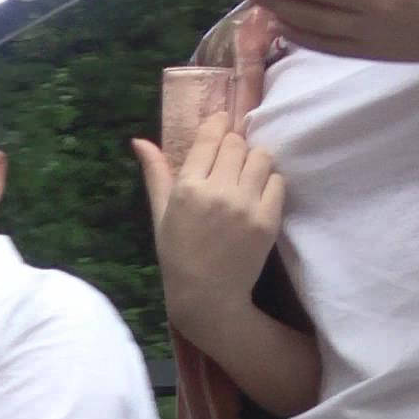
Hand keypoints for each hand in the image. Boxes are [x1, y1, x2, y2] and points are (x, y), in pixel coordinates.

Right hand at [132, 117, 286, 349]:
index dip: (217, 124)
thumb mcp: (160, 214)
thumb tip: (140, 140)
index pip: (210, 138)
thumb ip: (156, 174)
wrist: (208, 297)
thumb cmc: (178, 255)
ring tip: (245, 176)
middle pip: (237, 143)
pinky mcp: (268, 220)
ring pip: (261, 157)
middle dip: (233, 146)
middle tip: (229, 160)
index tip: (221, 122)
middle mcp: (218, 192)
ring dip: (253, 161)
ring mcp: (246, 206)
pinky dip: (269, 182)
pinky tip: (257, 195)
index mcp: (188, 188)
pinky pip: (277, 181)